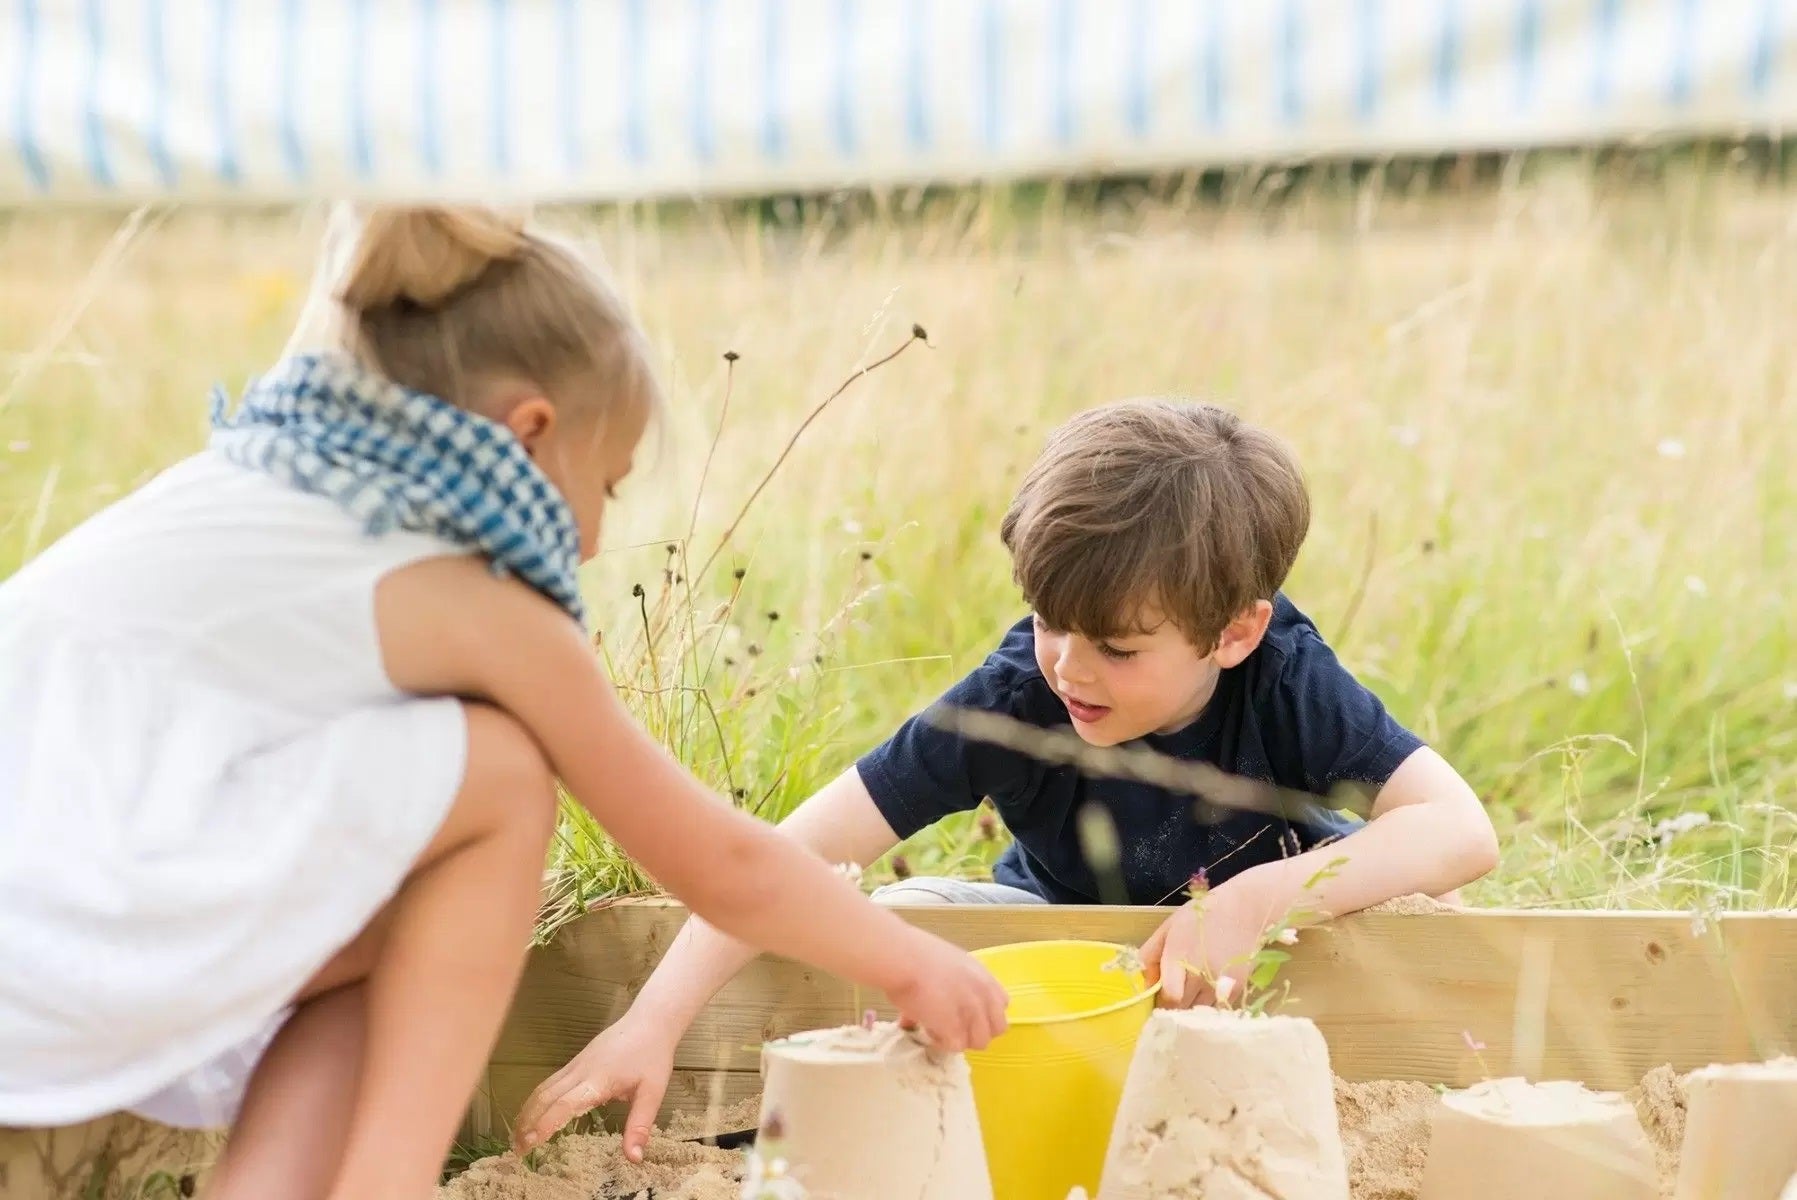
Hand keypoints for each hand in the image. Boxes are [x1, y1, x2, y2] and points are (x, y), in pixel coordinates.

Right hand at [512, 1011, 678, 1161]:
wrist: (650, 1021)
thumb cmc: (652, 1056)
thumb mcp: (653, 1092)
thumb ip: (639, 1125)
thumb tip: (633, 1157)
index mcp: (598, 1080)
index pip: (564, 1104)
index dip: (545, 1124)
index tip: (530, 1144)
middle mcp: (580, 1071)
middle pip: (545, 1096)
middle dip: (528, 1122)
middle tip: (518, 1149)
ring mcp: (576, 1064)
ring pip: (544, 1087)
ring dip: (528, 1110)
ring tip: (519, 1136)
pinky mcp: (576, 1061)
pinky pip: (550, 1081)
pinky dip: (537, 1099)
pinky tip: (535, 1112)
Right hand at [883, 930, 1009, 1052]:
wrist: (903, 959)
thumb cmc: (916, 953)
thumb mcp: (948, 962)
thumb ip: (955, 983)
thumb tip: (941, 1000)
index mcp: (984, 977)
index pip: (1001, 1005)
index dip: (984, 1013)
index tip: (966, 1013)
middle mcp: (984, 996)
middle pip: (997, 1029)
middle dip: (977, 1031)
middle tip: (954, 1026)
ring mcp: (972, 1013)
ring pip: (979, 1042)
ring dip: (960, 1039)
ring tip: (938, 1029)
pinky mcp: (955, 1028)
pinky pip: (956, 1046)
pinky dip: (941, 1043)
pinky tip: (927, 1029)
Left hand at [1139, 883, 1267, 1009]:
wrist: (1244, 910)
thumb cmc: (1201, 916)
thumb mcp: (1168, 928)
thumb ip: (1150, 956)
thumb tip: (1144, 985)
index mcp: (1178, 957)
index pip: (1169, 997)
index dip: (1160, 1003)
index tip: (1157, 1000)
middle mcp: (1199, 974)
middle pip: (1182, 1008)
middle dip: (1173, 1006)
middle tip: (1172, 995)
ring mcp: (1220, 984)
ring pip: (1198, 1011)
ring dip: (1191, 1005)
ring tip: (1191, 988)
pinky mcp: (1236, 989)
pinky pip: (1215, 1007)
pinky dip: (1208, 1003)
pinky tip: (1207, 985)